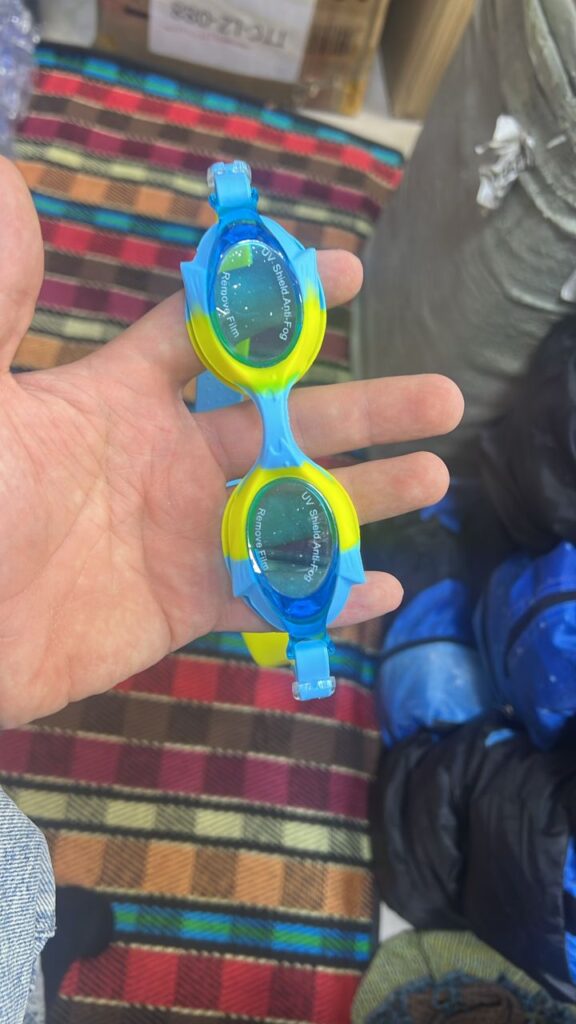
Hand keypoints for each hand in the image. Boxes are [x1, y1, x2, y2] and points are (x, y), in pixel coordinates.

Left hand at [0, 158, 462, 726]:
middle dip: (365, 409)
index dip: (280, 302)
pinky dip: (323, 593)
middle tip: (441, 396)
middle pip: (286, 423)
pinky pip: (267, 595)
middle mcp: (165, 460)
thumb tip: (12, 188)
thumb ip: (2, 303)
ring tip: (435, 475)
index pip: (214, 335)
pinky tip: (380, 585)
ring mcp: (181, 535)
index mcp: (122, 398)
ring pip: (292, 509)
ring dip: (365, 495)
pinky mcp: (182, 605)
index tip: (349, 272)